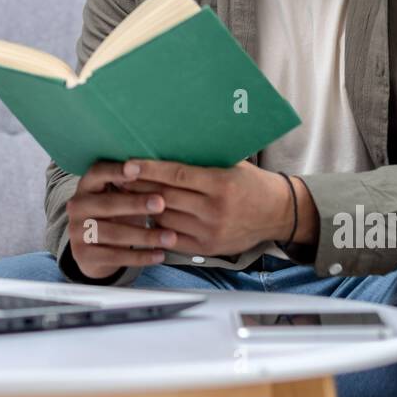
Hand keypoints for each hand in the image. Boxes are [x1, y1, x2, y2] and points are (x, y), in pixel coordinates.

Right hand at [66, 160, 177, 279]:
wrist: (94, 251)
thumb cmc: (116, 214)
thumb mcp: (121, 197)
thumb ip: (134, 186)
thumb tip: (162, 175)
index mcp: (86, 185)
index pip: (98, 172)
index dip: (116, 170)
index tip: (137, 168)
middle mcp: (77, 207)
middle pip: (107, 204)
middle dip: (136, 204)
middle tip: (161, 204)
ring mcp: (76, 232)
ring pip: (113, 233)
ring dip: (145, 235)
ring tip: (170, 237)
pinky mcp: (83, 256)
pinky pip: (115, 256)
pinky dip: (140, 257)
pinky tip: (160, 255)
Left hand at [122, 159, 310, 256]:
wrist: (278, 214)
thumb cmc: (252, 184)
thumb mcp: (232, 165)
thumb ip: (202, 161)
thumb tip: (166, 147)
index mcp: (220, 184)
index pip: (176, 175)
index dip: (149, 170)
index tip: (128, 164)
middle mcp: (214, 210)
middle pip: (166, 197)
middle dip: (139, 187)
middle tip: (118, 177)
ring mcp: (209, 232)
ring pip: (165, 219)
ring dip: (143, 208)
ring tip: (125, 196)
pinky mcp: (207, 249)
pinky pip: (172, 239)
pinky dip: (156, 227)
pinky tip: (143, 217)